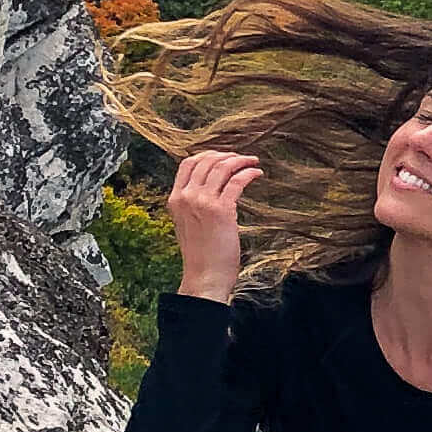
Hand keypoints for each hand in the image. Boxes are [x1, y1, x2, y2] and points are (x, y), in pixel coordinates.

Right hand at [167, 149, 260, 301]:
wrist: (205, 276)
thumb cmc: (200, 254)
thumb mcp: (187, 224)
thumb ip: (192, 204)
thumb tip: (208, 187)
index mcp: (175, 199)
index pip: (188, 164)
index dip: (207, 155)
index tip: (223, 156)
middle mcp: (186, 197)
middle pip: (206, 161)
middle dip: (227, 155)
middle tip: (242, 158)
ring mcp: (203, 202)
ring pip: (223, 167)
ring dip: (241, 161)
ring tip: (253, 162)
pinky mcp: (222, 210)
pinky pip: (237, 181)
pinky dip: (249, 173)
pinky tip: (256, 174)